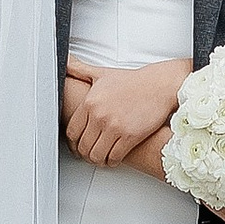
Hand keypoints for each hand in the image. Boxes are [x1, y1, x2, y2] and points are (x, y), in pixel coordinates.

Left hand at [61, 58, 186, 163]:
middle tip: (90, 154)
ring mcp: (115, 126)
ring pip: (96, 155)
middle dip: (85, 154)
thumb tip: (66, 61)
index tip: (76, 146)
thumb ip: (80, 70)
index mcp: (90, 102)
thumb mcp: (102, 73)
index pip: (72, 132)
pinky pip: (114, 157)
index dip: (73, 143)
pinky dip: (112, 161)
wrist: (159, 85)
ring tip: (101, 158)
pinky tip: (113, 158)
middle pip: (83, 146)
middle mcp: (100, 115)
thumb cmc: (133, 81)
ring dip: (98, 160)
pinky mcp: (130, 136)